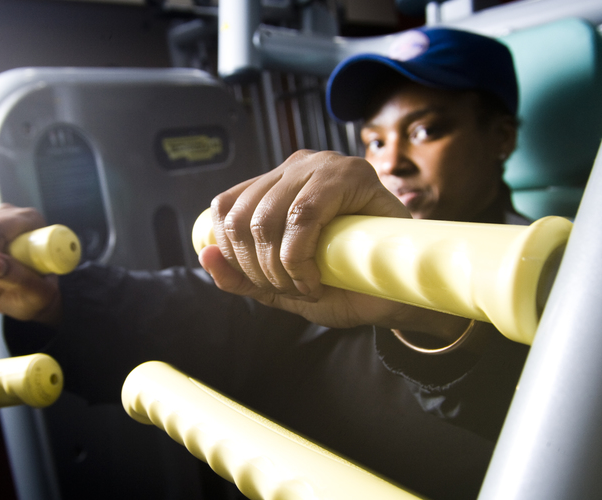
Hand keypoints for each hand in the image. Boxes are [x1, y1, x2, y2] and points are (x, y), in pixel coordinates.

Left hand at [199, 150, 469, 338]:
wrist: (398, 294)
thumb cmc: (343, 284)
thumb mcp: (281, 285)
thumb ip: (242, 276)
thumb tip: (203, 256)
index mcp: (275, 185)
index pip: (226, 208)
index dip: (231, 253)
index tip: (260, 282)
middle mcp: (295, 167)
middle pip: (241, 217)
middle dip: (256, 268)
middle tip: (289, 289)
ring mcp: (322, 166)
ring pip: (266, 217)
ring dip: (278, 267)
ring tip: (305, 286)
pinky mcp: (349, 175)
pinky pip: (302, 216)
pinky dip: (298, 257)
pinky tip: (314, 279)